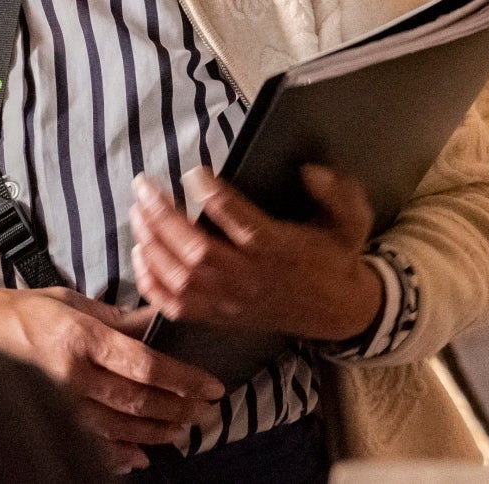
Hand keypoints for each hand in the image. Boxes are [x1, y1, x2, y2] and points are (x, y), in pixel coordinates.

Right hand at [0, 286, 223, 471]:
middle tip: (207, 414)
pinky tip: (139, 456)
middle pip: (139, 401)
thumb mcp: (60, 299)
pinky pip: (88, 446)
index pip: (145, 364)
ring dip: (157, 433)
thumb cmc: (4, 312)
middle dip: (179, 410)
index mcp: (79, 336)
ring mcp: (56, 404)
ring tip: (183, 432)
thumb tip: (151, 319)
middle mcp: (71, 375)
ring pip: (120, 428)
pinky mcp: (43, 421)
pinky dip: (118, 455)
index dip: (183, 380)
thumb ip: (110, 314)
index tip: (211, 387)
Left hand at [130, 165, 384, 343]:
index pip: (243, 226)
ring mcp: (231, 301)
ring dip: (153, 244)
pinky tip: (138, 253)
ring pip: (182, 278)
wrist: (337, 311)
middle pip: (199, 253)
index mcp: (282, 251)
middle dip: (164, 217)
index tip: (194, 172)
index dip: (215, 198)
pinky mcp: (219, 315)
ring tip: (137, 210)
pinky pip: (177, 306)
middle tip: (144, 185)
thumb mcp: (351, 220)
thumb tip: (310, 172)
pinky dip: (151, 283)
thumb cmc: (336, 257)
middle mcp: (252, 278)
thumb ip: (339, 193)